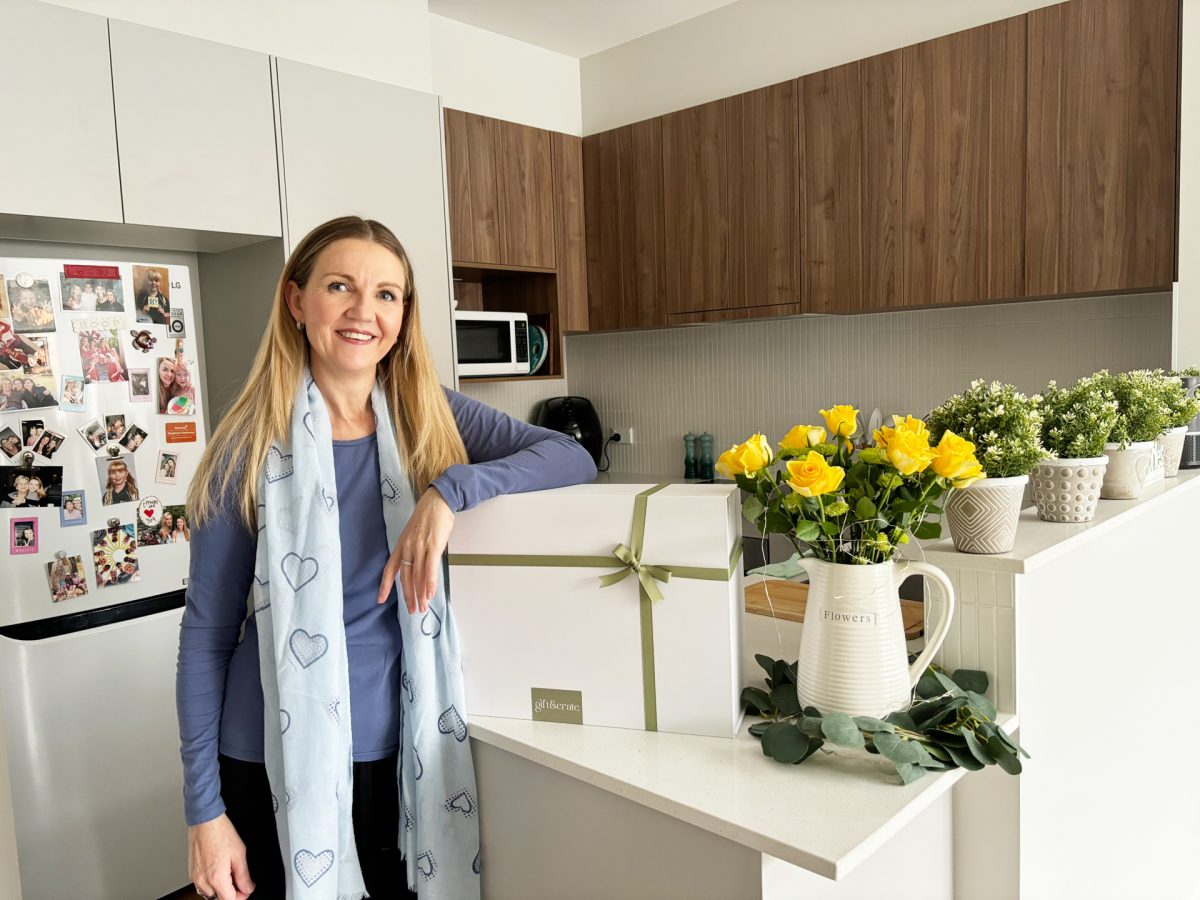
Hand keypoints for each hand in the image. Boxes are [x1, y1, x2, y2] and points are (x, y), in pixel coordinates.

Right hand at [188, 814, 253, 899]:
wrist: (205, 821)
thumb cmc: (221, 833)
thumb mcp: (240, 854)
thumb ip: (244, 875)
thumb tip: (248, 888)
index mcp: (216, 878)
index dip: (242, 896)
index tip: (247, 889)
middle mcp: (203, 881)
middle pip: (220, 898)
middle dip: (232, 892)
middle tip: (240, 880)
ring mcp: (195, 877)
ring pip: (210, 894)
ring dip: (222, 889)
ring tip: (230, 873)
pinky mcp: (192, 873)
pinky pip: (203, 886)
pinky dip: (212, 883)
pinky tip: (219, 871)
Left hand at [377, 488, 454, 612]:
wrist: (438, 501)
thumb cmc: (429, 518)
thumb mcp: (415, 534)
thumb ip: (415, 551)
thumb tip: (420, 567)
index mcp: (401, 545)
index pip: (389, 569)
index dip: (385, 585)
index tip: (380, 600)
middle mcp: (407, 548)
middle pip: (404, 577)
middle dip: (408, 596)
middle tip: (412, 610)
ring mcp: (420, 547)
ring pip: (417, 576)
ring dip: (420, 594)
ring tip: (422, 607)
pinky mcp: (433, 546)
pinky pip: (430, 569)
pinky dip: (430, 583)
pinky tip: (430, 594)